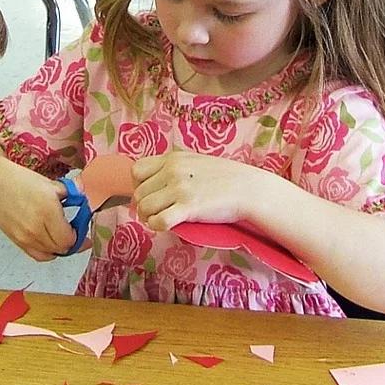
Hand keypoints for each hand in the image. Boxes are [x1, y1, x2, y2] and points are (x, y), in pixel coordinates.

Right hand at [0, 170, 76, 261]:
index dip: (79, 235)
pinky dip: (47, 251)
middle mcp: (36, 228)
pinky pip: (38, 255)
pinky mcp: (17, 241)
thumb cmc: (18, 180)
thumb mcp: (49, 183)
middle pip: (62, 248)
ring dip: (59, 247)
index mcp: (48, 210)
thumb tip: (86, 195)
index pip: (70, 238)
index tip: (81, 227)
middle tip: (74, 230)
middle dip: (71, 241)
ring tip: (61, 234)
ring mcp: (25, 237)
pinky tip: (50, 241)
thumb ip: (70, 192)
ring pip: (51, 254)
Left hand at [132, 151, 262, 230]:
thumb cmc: (223, 177)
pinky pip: (159, 221)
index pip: (136, 171)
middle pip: (138, 193)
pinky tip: (167, 226)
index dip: (139, 185)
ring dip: (149, 218)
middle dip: (144, 206)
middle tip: (156, 213)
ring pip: (144, 207)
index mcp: (172, 158)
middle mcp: (172, 171)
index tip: (151, 195)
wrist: (248, 188)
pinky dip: (158, 226)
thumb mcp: (194, 161)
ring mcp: (180, 189)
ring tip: (161, 219)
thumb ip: (173, 167)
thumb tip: (151, 183)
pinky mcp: (189, 207)